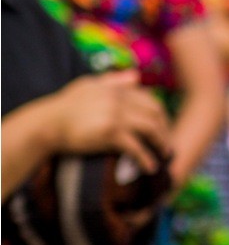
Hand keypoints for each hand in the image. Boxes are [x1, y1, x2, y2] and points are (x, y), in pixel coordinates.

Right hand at [46, 71, 170, 173]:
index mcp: (116, 89)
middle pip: (155, 114)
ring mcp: (115, 115)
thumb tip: (137, 76)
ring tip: (164, 156)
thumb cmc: (65, 107)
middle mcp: (119, 99)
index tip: (163, 129)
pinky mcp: (109, 133)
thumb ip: (113, 81)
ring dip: (161, 143)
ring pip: (151, 129)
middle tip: (167, 145)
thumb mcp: (88, 86)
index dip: (161, 116)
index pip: (150, 100)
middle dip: (165, 130)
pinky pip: (136, 147)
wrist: (46, 124)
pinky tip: (151, 167)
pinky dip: (146, 158)